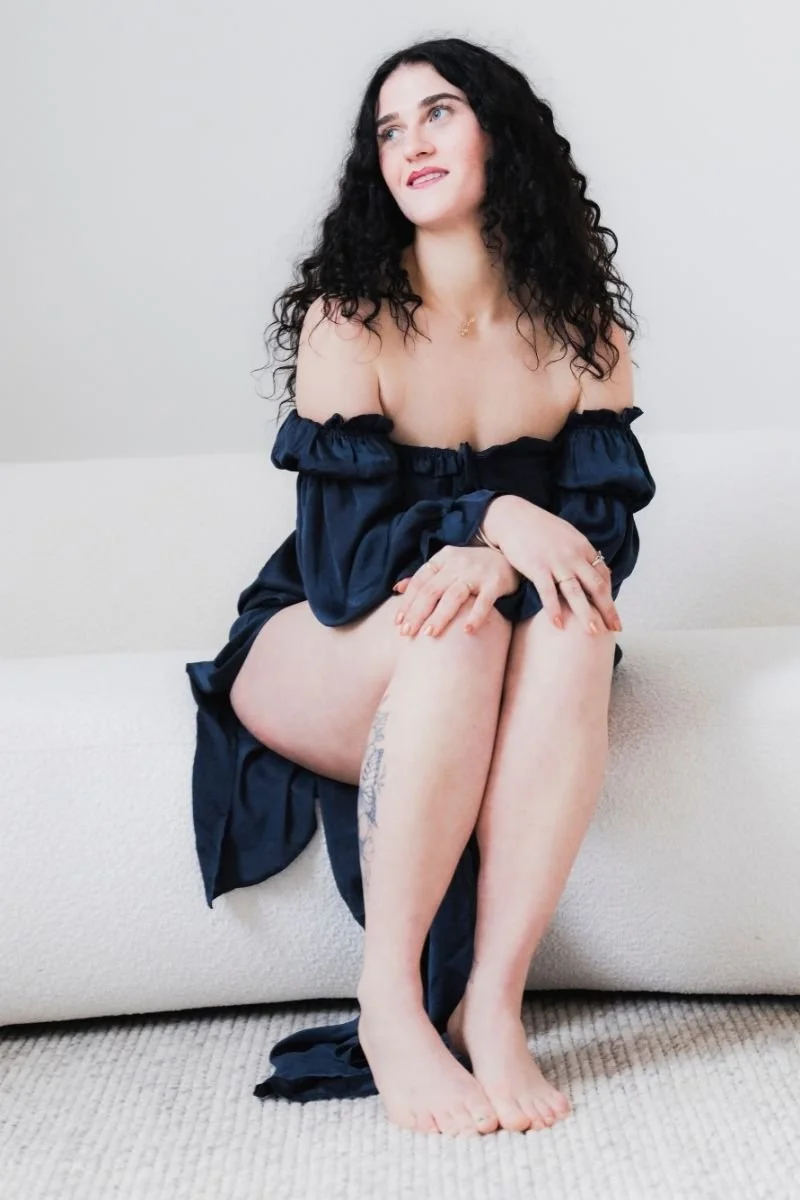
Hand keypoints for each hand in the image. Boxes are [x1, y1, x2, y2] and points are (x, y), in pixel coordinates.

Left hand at [392, 544, 520, 637]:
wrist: (509, 555)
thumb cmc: (474, 565)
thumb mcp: (448, 564)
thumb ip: (425, 576)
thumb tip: (398, 588)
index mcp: (443, 558)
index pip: (420, 581)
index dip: (407, 602)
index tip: (398, 623)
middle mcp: (457, 564)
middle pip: (432, 590)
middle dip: (417, 613)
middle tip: (407, 634)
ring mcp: (477, 573)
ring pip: (453, 596)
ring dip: (439, 616)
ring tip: (428, 634)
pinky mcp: (495, 583)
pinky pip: (484, 601)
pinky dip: (475, 616)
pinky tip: (466, 632)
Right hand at [482, 495, 622, 634]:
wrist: (513, 516)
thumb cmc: (538, 528)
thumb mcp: (567, 535)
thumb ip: (581, 553)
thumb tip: (597, 568)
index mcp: (583, 547)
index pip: (603, 575)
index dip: (610, 597)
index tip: (613, 615)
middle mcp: (573, 556)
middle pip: (596, 587)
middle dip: (607, 610)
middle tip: (614, 629)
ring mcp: (555, 562)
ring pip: (575, 593)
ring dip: (586, 614)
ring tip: (594, 632)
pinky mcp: (537, 567)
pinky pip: (547, 592)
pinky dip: (553, 609)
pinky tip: (558, 625)